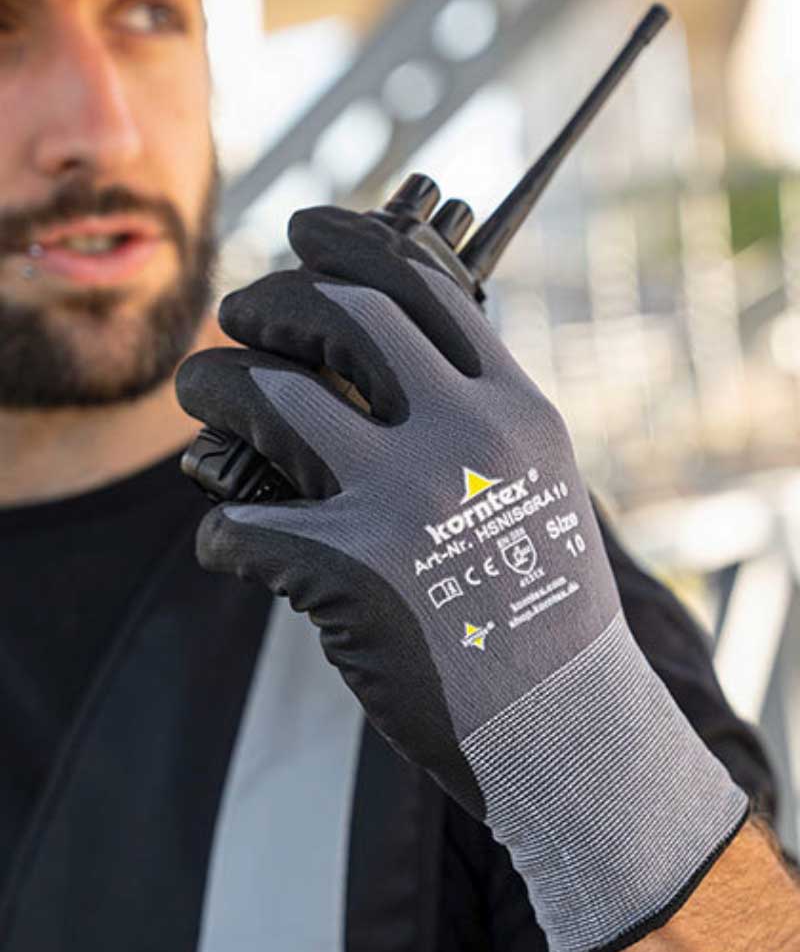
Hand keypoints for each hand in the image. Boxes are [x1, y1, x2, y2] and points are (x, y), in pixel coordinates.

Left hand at [176, 206, 746, 951]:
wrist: (564, 723)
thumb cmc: (541, 605)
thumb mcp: (533, 484)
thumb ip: (468, 416)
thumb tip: (368, 362)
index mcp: (513, 408)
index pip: (421, 282)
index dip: (347, 240)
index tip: (301, 228)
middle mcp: (465, 437)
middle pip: (336, 316)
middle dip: (267, 298)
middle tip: (235, 313)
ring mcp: (405, 500)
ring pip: (267, 396)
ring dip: (212, 385)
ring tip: (201, 393)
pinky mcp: (350, 571)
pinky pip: (240, 520)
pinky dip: (221, 526)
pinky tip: (229, 540)